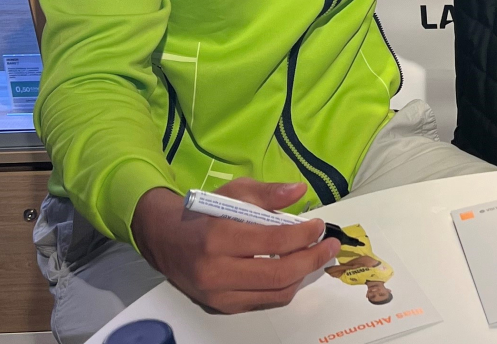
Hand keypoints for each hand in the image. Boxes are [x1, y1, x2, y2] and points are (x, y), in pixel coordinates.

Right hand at [131, 178, 338, 312]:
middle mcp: (216, 270)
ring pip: (275, 293)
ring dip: (302, 275)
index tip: (320, 226)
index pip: (273, 241)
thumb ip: (268, 193)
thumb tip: (300, 191)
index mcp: (218, 236)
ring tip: (314, 256)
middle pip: (279, 274)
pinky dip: (284, 286)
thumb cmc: (204, 212)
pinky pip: (263, 301)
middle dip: (312, 259)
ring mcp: (217, 294)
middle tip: (330, 246)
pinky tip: (293, 269)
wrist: (166, 240)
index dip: (304, 235)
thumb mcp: (234, 191)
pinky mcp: (220, 307)